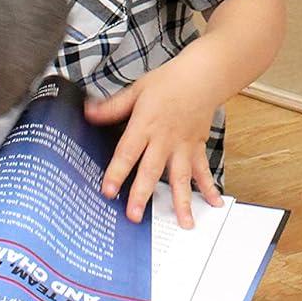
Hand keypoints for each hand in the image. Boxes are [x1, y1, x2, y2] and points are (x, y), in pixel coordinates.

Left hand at [85, 60, 224, 228]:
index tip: (108, 191)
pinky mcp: (196, 148)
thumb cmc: (169, 82)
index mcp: (145, 125)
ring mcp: (182, 146)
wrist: (201, 77)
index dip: (117, 172)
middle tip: (135, 216)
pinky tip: (214, 203)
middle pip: (151, 170)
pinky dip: (209, 187)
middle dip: (143, 194)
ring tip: (183, 223)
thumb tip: (87, 113)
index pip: (128, 152)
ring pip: (180, 177)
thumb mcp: (136, 90)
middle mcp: (164, 140)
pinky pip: (203, 170)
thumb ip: (112, 107)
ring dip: (182, 200)